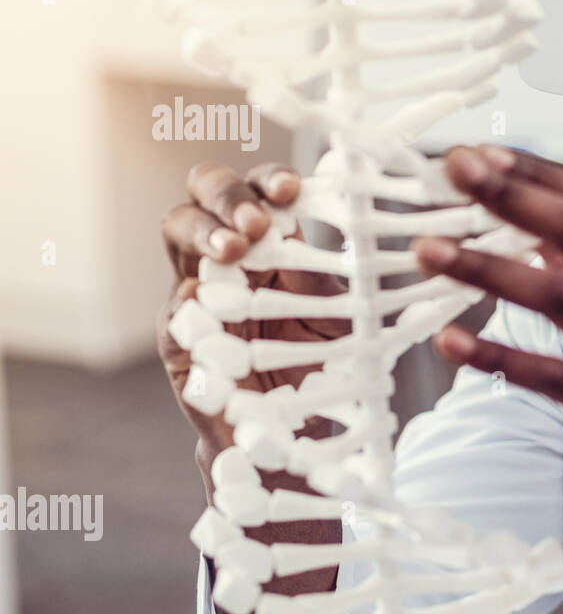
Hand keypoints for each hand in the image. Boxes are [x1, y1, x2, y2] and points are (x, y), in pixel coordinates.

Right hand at [157, 160, 347, 497]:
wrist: (295, 431)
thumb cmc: (318, 362)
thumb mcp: (338, 318)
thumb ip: (328, 281)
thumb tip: (334, 241)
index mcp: (269, 243)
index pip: (260, 193)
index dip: (270, 182)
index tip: (291, 189)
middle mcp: (226, 258)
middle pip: (203, 197)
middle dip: (226, 198)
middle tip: (255, 223)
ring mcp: (195, 294)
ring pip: (177, 235)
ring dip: (204, 235)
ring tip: (233, 250)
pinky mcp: (180, 341)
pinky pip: (173, 311)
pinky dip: (186, 299)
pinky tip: (200, 294)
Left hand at [415, 145, 562, 542]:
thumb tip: (540, 233)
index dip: (539, 174)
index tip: (485, 154)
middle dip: (512, 195)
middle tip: (453, 169)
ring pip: (558, 296)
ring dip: (487, 268)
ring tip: (428, 250)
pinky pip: (549, 377)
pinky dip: (495, 357)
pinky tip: (449, 341)